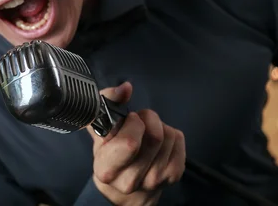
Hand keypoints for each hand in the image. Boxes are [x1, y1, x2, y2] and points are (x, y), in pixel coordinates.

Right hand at [87, 82, 185, 205]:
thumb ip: (107, 102)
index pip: (130, 143)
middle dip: (147, 118)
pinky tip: (158, 140)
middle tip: (138, 120)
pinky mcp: (173, 175)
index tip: (127, 120)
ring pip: (168, 135)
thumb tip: (125, 88)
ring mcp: (155, 180)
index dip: (132, 123)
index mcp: (107, 169)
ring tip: (146, 130)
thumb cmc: (109, 152)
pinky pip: (178, 139)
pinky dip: (169, 132)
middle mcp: (131, 180)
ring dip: (158, 125)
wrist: (124, 189)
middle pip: (154, 136)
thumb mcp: (98, 128)